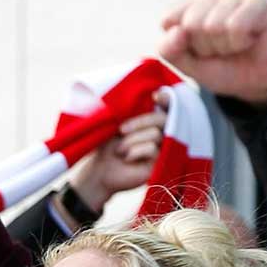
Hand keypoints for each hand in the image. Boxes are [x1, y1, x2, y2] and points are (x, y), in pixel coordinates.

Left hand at [67, 94, 169, 212]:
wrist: (100, 171)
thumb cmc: (107, 146)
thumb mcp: (116, 125)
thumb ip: (129, 111)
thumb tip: (143, 95)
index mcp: (151, 121)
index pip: (166, 106)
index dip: (166, 99)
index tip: (157, 96)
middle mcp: (161, 133)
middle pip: (162, 119)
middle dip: (140, 122)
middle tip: (121, 130)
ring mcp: (163, 149)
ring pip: (156, 134)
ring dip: (132, 141)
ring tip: (119, 150)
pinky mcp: (161, 164)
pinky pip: (153, 149)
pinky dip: (135, 152)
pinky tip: (127, 158)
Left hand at [158, 0, 266, 106]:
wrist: (257, 80)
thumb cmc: (223, 67)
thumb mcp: (187, 66)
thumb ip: (169, 50)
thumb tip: (177, 31)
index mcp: (191, 5)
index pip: (169, 18)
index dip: (180, 44)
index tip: (196, 51)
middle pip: (191, 23)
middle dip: (204, 47)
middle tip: (220, 50)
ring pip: (213, 25)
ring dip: (224, 46)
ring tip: (236, 46)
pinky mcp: (258, 3)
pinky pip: (236, 26)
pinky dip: (240, 42)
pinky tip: (249, 40)